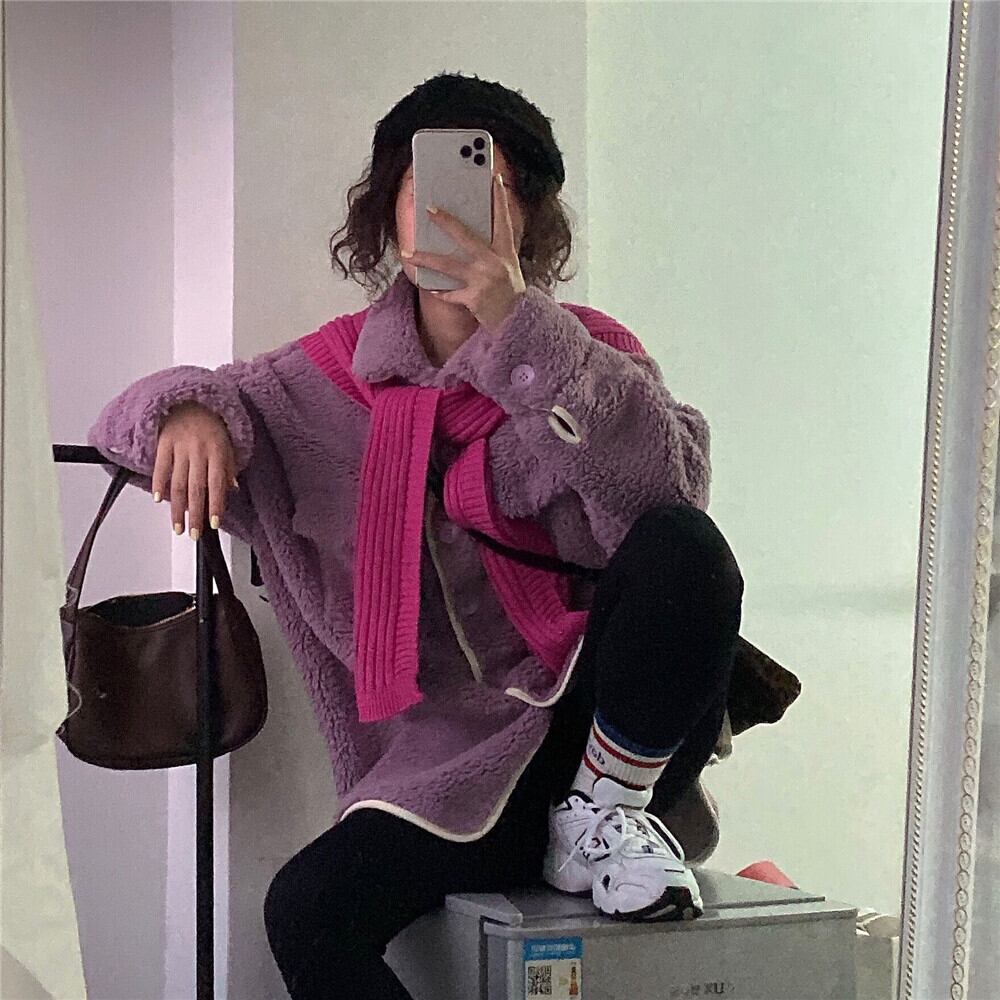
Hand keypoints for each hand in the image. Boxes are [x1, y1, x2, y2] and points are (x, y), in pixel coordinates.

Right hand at [152, 401, 238, 538]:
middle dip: (195, 514)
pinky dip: (158, 484)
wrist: (190, 398)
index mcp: (217, 451)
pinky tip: (159, 500)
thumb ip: (229, 466)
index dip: (215, 505)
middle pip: (195, 488)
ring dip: (177, 508)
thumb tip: (232, 489)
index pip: (216, 483)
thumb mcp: (228, 443)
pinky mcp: (163, 443)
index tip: (214, 524)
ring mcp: (179, 447)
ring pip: (177, 482)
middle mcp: (198, 450)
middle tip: (194, 534)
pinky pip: (160, 467)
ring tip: (177, 526)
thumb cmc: (212, 423)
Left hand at [402, 173, 526, 331]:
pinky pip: (450, 293)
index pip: (503, 220)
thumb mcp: (508, 267)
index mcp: (506, 252)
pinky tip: (430, 287)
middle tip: (429, 209)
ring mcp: (483, 281)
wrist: (517, 322)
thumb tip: (467, 234)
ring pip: (448, 265)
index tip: (493, 179)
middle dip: (446, 222)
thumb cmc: (510, 293)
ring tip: (408, 255)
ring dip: (426, 259)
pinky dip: (440, 291)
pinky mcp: (474, 299)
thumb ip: (493, 251)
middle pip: (466, 237)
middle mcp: (495, 263)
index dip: (500, 199)